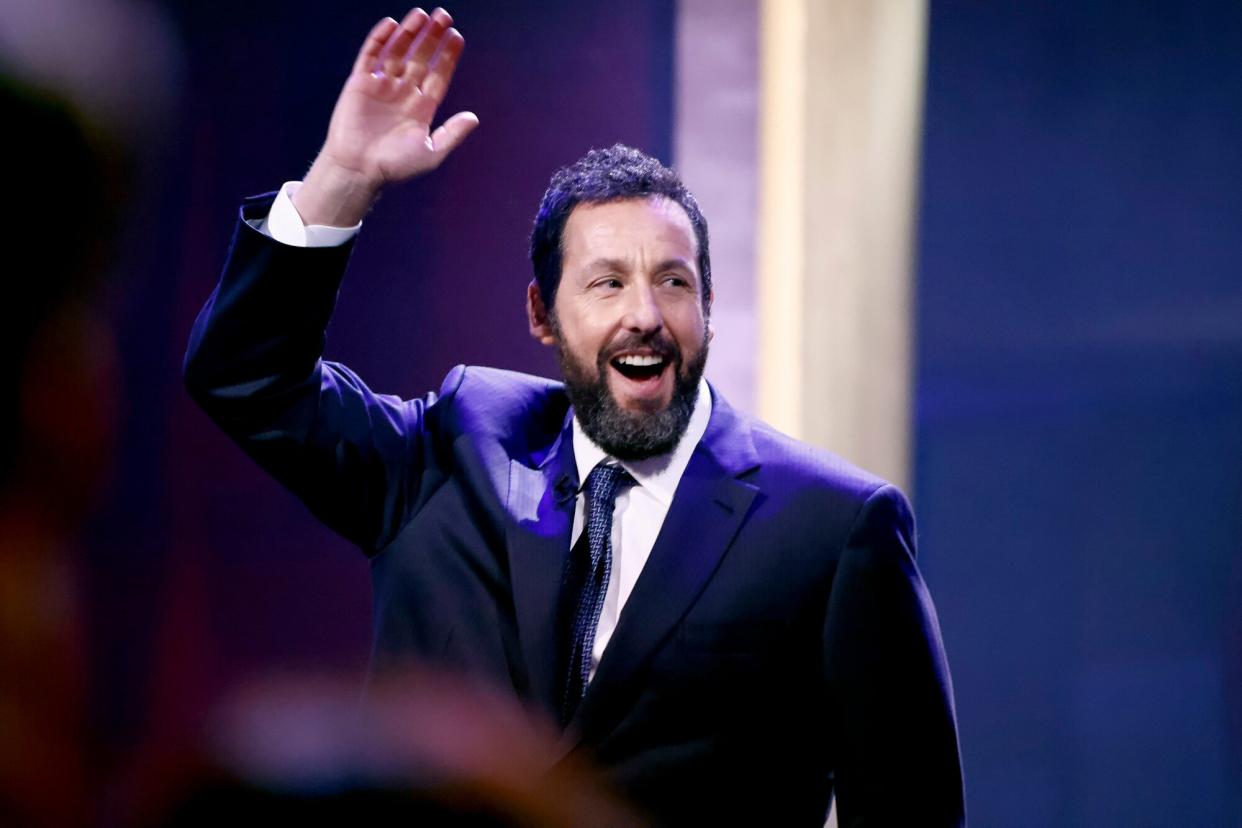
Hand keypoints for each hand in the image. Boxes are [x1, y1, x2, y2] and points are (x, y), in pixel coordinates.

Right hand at [295, 7, 478, 225]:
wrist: (358, 170)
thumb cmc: (394, 167)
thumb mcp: (430, 153)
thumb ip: (452, 134)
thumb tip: (474, 117)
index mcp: (422, 107)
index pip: (439, 75)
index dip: (448, 56)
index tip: (457, 37)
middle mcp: (403, 93)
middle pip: (421, 58)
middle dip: (432, 37)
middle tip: (444, 16)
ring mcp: (382, 86)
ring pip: (398, 52)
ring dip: (409, 33)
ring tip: (421, 15)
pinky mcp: (360, 83)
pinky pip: (371, 55)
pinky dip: (380, 39)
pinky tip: (392, 25)